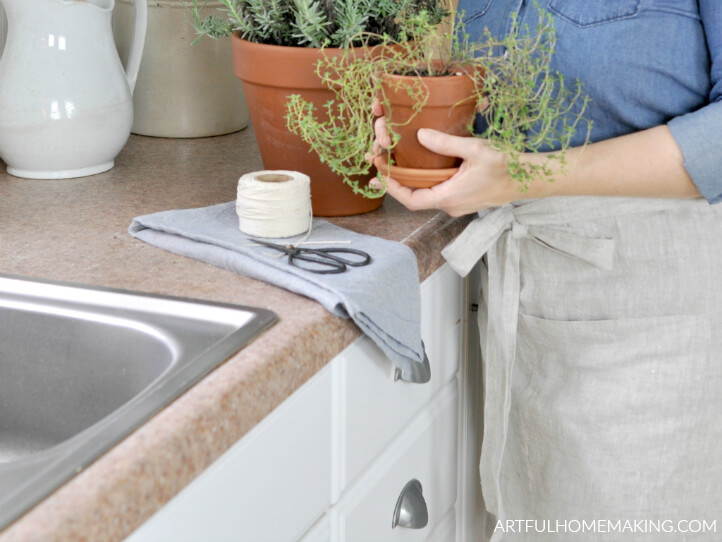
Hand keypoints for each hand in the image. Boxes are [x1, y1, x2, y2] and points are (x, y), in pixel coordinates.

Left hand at [372, 127, 531, 216]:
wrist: (528, 180)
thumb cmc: (506, 167)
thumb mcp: (475, 150)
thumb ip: (446, 143)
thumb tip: (420, 135)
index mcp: (449, 197)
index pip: (412, 200)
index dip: (393, 189)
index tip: (379, 175)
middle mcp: (450, 205)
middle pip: (415, 198)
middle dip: (395, 183)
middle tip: (379, 166)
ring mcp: (457, 203)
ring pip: (426, 195)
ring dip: (409, 182)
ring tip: (393, 166)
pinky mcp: (463, 198)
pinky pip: (437, 192)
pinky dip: (423, 182)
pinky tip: (418, 168)